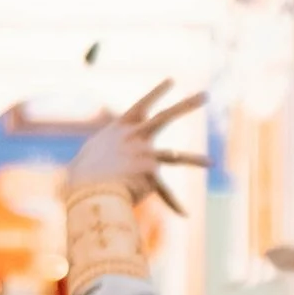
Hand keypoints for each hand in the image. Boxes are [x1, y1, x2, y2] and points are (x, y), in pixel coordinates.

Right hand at [67, 83, 207, 213]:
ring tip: (212, 163)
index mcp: (120, 129)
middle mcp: (136, 138)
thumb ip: (99, 155)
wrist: (88, 187)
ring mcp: (146, 155)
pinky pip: (164, 193)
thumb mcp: (89, 156)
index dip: (157, 92)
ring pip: (177, 158)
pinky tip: (184, 214)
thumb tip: (91, 166)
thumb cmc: (81, 175)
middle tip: (205, 94)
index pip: (142, 105)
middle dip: (187, 105)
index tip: (172, 81)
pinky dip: (173, 204)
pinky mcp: (150, 176)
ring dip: (196, 160)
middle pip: (166, 116)